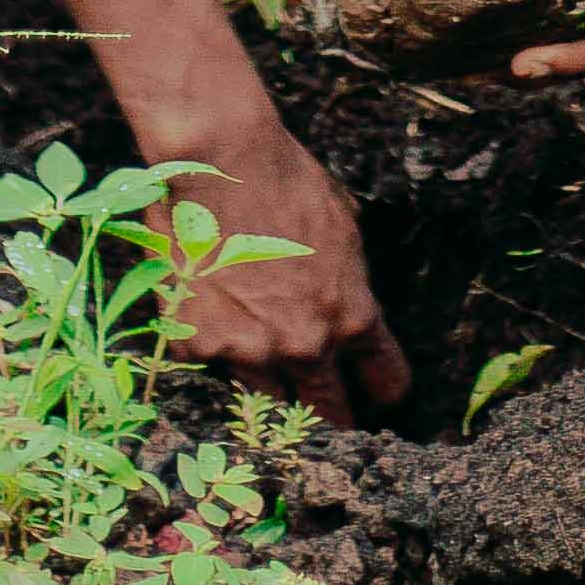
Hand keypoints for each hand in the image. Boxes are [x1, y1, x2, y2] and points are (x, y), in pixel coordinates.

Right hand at [165, 122, 409, 420]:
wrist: (221, 163)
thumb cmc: (288, 182)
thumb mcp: (344, 229)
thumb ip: (347, 282)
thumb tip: (347, 300)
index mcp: (350, 316)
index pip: (384, 377)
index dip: (384, 390)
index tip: (381, 398)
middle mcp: (305, 344)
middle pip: (329, 409)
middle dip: (335, 417)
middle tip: (334, 421)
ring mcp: (249, 351)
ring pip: (267, 400)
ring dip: (271, 392)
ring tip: (268, 391)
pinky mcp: (199, 345)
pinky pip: (211, 363)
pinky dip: (212, 349)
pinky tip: (206, 323)